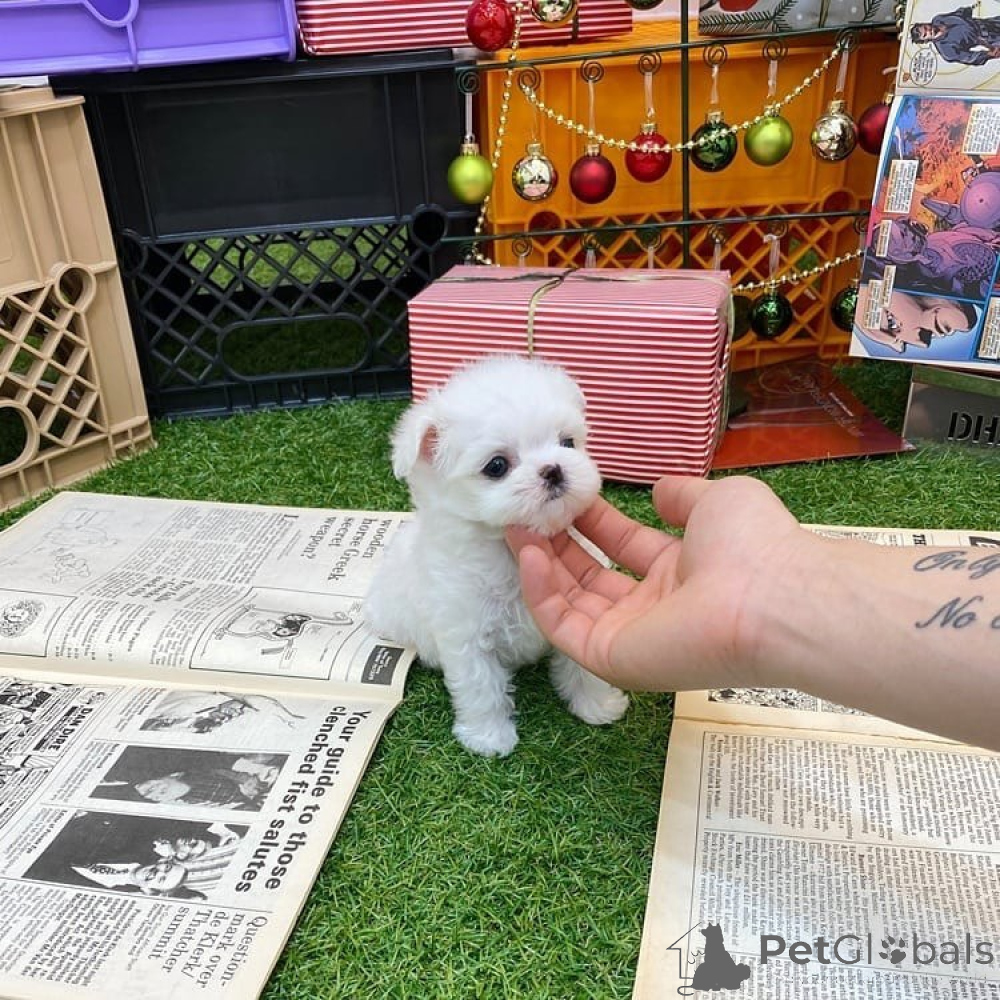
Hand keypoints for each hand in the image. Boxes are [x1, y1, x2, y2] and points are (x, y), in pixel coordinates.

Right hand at [506, 475, 803, 692]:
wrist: (770, 597)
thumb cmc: (752, 545)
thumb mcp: (716, 502)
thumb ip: (682, 497)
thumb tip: (658, 491)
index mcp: (679, 573)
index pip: (622, 547)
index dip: (591, 521)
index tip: (563, 496)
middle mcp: (653, 608)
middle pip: (590, 577)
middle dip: (557, 544)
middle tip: (527, 512)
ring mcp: (631, 637)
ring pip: (570, 604)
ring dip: (540, 566)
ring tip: (516, 529)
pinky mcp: (613, 659)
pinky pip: (564, 628)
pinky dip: (541, 594)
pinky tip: (532, 556)